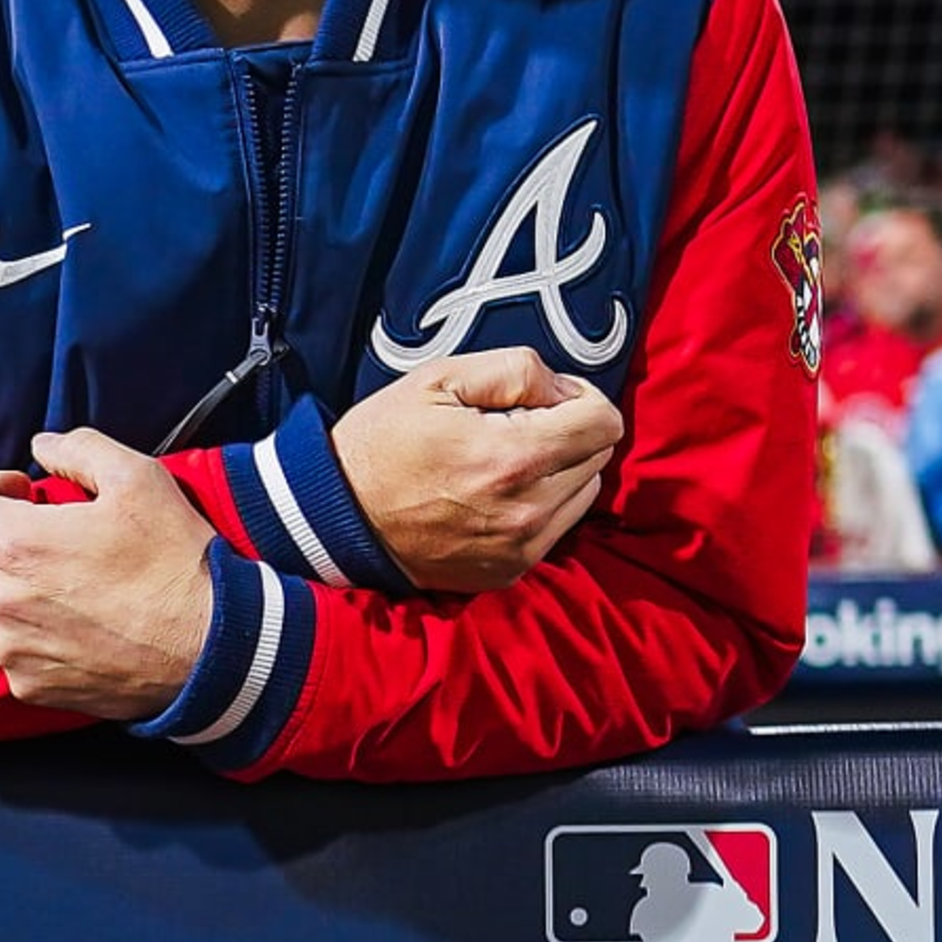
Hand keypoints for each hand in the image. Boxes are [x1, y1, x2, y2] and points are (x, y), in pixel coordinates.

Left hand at [0, 427, 216, 720]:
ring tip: (93, 587)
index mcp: (18, 546)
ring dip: (33, 586)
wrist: (214, 648)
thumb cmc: (177, 561)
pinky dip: (46, 631)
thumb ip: (79, 450)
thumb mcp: (140, 479)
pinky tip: (95, 625)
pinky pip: (21, 646)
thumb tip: (42, 447)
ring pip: (3, 601)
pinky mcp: (32, 687)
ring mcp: (13, 651)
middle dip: (21, 539)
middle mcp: (2, 603)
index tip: (24, 494)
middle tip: (79, 541)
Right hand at [332, 346, 624, 593]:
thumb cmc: (383, 442)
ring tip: (506, 460)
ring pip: (585, 493)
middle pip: (599, 456)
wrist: (336, 518)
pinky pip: (559, 528)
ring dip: (561, 470)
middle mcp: (528, 510)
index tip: (543, 398)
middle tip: (516, 425)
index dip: (579, 398)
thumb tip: (565, 389)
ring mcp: (521, 548)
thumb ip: (516, 370)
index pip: (604, 423)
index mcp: (514, 457)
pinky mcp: (510, 571)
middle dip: (569, 432)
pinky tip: (498, 493)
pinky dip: (543, 505)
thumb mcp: (439, 379)